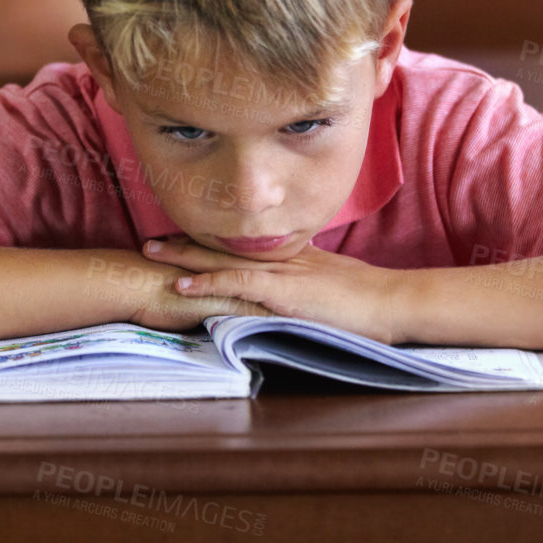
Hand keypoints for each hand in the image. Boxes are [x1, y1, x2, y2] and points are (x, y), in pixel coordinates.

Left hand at [145, 236, 406, 343]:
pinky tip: (181, 285)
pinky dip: (207, 283)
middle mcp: (280, 257)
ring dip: (184, 256)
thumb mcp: (331, 287)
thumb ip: (306, 287)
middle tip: (151, 240)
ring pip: (222, 259)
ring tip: (151, 253)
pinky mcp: (283, 290)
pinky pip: (237, 283)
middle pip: (224, 246)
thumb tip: (290, 297)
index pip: (241, 247)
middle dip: (185, 243)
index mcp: (291, 256)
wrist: (392, 303)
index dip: (208, 244)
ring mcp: (280, 272)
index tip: (180, 240)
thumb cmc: (368, 302)